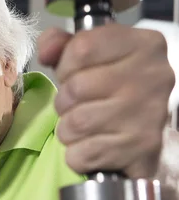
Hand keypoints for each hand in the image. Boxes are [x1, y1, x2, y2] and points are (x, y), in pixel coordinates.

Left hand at [38, 23, 174, 178]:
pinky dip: (78, 154)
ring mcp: (149, 115)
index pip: (82, 47)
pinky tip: (94, 146)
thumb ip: (63, 44)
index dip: (65, 65)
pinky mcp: (140, 150)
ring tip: (84, 126)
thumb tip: (46, 51)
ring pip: (76, 123)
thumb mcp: (91, 55)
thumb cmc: (114, 89)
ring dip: (68, 129)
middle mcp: (153, 77)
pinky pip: (82, 154)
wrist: (144, 132)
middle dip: (64, 100)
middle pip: (76, 87)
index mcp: (144, 45)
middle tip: (78, 104)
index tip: (72, 74)